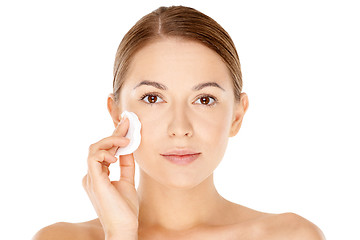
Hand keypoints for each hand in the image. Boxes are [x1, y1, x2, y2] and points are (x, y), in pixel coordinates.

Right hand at [82, 117, 138, 238]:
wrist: (124, 227)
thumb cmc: (125, 208)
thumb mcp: (127, 180)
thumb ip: (126, 165)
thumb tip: (128, 148)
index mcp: (98, 175)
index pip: (105, 150)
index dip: (115, 136)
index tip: (127, 124)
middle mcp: (92, 174)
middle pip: (99, 146)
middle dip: (114, 133)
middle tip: (128, 122)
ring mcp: (91, 177)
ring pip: (94, 149)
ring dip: (111, 140)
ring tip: (126, 141)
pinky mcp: (93, 180)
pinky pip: (94, 158)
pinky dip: (106, 153)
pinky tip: (117, 157)